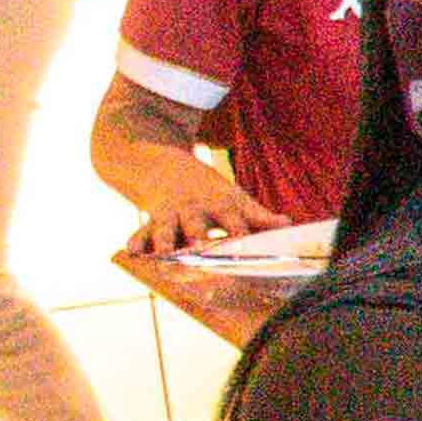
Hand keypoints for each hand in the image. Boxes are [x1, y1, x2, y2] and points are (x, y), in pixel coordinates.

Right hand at [125, 167, 282, 257]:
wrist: (163, 164)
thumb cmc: (207, 189)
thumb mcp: (234, 197)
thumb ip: (258, 216)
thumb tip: (288, 223)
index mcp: (219, 205)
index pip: (234, 222)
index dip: (240, 234)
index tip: (247, 248)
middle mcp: (194, 210)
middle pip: (197, 227)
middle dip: (199, 240)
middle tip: (202, 254)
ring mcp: (170, 214)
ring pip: (165, 229)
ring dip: (165, 242)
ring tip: (165, 256)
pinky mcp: (150, 219)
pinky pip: (141, 232)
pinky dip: (137, 241)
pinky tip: (133, 253)